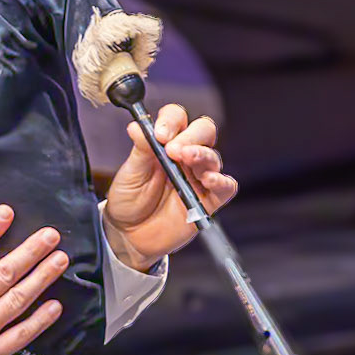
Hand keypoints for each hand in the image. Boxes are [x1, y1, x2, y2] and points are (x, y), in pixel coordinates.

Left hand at [103, 104, 239, 270]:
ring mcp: (199, 177)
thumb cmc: (128, 201)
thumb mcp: (130, 174)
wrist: (128, 235)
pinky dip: (222, 181)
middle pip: (203, 131)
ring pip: (213, 157)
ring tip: (187, 158)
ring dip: (202, 155)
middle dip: (191, 136)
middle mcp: (186, 157)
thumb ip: (140, 150)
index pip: (178, 119)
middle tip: (173, 149)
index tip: (159, 134)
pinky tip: (209, 180)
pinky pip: (226, 187)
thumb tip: (136, 125)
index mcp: (165, 144)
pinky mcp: (209, 200)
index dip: (172, 121)